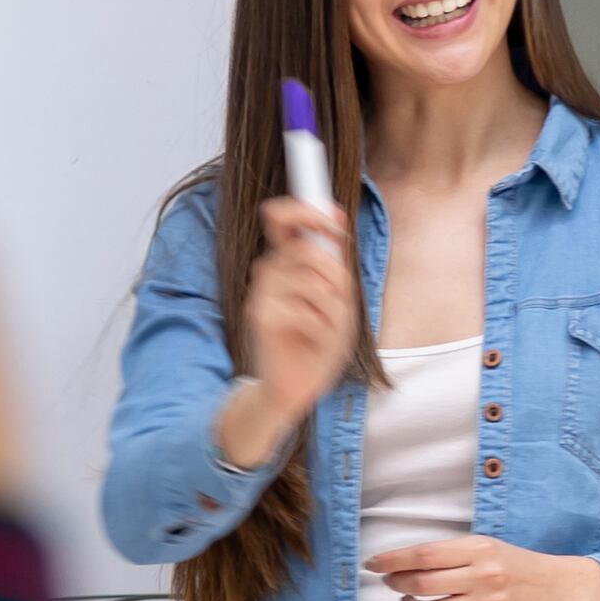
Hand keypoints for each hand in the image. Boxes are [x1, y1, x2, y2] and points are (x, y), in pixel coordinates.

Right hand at [214, 198, 359, 471]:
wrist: (294, 389)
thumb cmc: (316, 345)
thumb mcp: (336, 301)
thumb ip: (334, 263)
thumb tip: (337, 215)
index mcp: (286, 265)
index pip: (282, 220)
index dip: (304, 211)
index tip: (333, 217)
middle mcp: (269, 274)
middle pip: (307, 250)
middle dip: (336, 275)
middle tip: (339, 301)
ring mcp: (261, 295)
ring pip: (313, 281)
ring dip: (332, 309)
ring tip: (325, 329)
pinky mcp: (260, 317)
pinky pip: (306, 311)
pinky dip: (321, 329)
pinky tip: (312, 342)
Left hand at [364, 535, 599, 600]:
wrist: (557, 591)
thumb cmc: (515, 566)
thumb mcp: (487, 547)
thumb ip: (451, 554)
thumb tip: (404, 563)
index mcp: (478, 549)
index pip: (424, 554)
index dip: (392, 560)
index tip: (372, 563)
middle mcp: (482, 576)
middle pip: (423, 584)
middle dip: (397, 584)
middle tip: (391, 582)